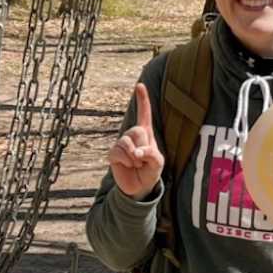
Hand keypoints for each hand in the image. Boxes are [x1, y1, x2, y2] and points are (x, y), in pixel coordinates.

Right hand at [108, 82, 165, 199]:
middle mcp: (133, 135)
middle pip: (137, 130)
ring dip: (135, 157)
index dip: (142, 100)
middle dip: (143, 146)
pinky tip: (128, 165)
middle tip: (143, 159)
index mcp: (146, 133)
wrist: (139, 187)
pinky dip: (126, 161)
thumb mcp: (158, 162)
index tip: (140, 85)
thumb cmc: (151, 171)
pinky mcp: (114, 153)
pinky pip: (119, 152)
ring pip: (127, 142)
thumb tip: (137, 153)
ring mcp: (122, 143)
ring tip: (136, 164)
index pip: (144, 114)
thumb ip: (151, 154)